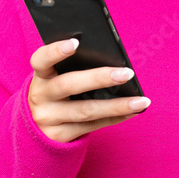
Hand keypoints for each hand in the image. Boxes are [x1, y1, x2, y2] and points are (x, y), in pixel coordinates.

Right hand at [28, 38, 149, 142]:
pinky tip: (132, 111)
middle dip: (100, 78)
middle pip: (69, 84)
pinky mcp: (60, 136)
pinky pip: (92, 126)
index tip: (75, 42)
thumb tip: (114, 61)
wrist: (36, 127)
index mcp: (40, 76)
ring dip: (117, 105)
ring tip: (141, 101)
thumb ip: (73, 68)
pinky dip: (115, 118)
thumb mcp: (55, 78)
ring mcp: (48, 118)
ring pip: (86, 111)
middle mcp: (40, 97)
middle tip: (127, 73)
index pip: (41, 60)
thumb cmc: (56, 92)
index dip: (56, 51)